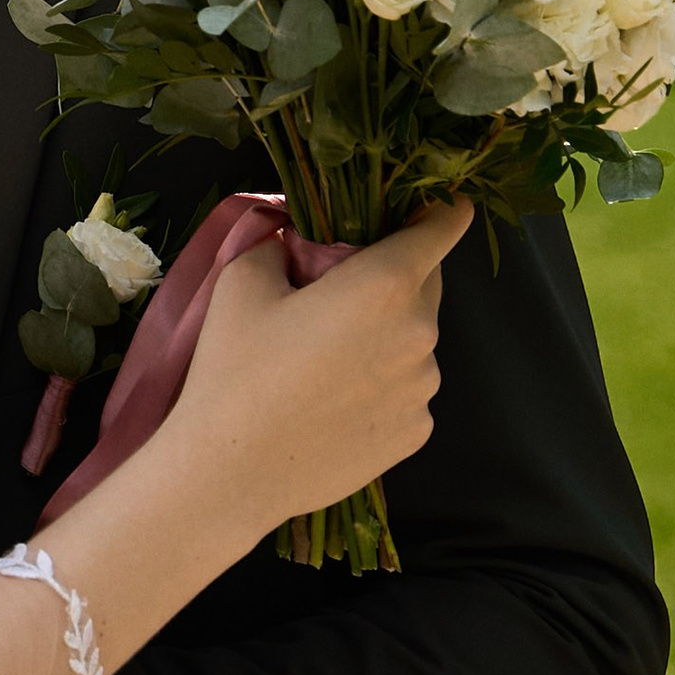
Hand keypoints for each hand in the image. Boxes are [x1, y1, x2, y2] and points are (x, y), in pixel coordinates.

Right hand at [175, 199, 470, 540]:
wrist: (231, 471)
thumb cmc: (236, 371)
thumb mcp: (242, 282)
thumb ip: (281, 245)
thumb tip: (295, 242)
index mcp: (384, 285)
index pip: (442, 228)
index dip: (443, 210)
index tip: (443, 203)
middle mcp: (419, 333)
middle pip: (424, 285)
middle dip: (393, 279)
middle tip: (336, 296)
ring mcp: (423, 388)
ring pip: (413, 342)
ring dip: (386, 337)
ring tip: (326, 362)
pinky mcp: (416, 432)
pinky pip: (407, 390)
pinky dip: (383, 386)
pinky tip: (335, 403)